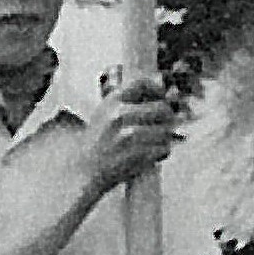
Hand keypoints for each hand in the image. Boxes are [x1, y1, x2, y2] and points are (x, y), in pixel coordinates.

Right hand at [79, 75, 183, 193]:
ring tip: (153, 142)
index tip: (161, 97)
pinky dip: (161, 152)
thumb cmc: (100, 141)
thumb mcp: (106, 112)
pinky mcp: (137, 154)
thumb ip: (131, 101)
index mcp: (112, 101)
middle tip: (161, 125)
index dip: (157, 89)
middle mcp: (120, 114)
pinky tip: (151, 154)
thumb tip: (166, 90)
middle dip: (167, 118)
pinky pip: (164, 148)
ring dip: (164, 138)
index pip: (143, 84)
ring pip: (166, 131)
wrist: (85, 170)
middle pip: (162, 108)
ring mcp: (129, 134)